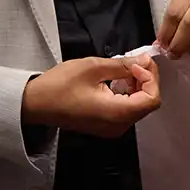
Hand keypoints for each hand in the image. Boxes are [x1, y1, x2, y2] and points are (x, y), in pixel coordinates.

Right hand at [21, 55, 160, 137]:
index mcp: (117, 113)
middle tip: (133, 61)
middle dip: (144, 80)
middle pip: (146, 103)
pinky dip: (126, 94)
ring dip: (135, 86)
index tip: (138, 62)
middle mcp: (119, 126)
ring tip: (122, 69)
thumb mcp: (92, 67)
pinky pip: (125, 110)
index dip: (151, 78)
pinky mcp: (105, 127)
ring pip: (137, 107)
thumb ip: (122, 65)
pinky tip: (114, 81)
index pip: (152, 99)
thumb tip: (143, 61)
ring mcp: (112, 129)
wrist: (37, 103)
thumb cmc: (61, 84)